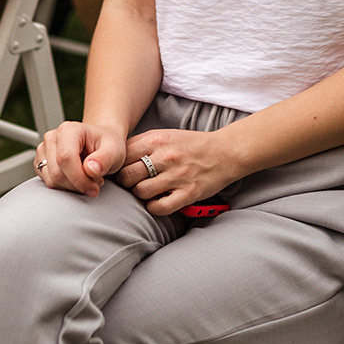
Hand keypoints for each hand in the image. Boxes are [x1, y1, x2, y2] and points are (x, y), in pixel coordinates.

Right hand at [37, 120, 125, 196]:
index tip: (95, 188)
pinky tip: (77, 179)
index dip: (80, 178)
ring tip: (88, 179)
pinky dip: (64, 187)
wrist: (100, 144)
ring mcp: (44, 150)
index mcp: (68, 130)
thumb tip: (90, 169)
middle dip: (78, 185)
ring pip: (51, 180)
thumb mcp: (115, 150)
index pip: (66, 159)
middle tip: (95, 183)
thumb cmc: (107, 145)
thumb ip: (104, 159)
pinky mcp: (41, 162)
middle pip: (57, 173)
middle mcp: (52, 138)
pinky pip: (48, 183)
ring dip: (72, 187)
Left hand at [114, 128, 238, 215]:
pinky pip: (160, 207)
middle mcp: (166, 157)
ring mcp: (177, 176)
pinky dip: (154, 207)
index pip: (123, 155)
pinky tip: (157, 201)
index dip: (118, 165)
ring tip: (146, 191)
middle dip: (126, 182)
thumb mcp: (166, 135)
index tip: (121, 170)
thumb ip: (142, 143)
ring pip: (141, 192)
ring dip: (140, 194)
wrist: (225, 152)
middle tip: (131, 183)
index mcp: (158, 140)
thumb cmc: (191, 145)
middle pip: (128, 175)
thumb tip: (117, 157)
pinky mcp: (188, 193)